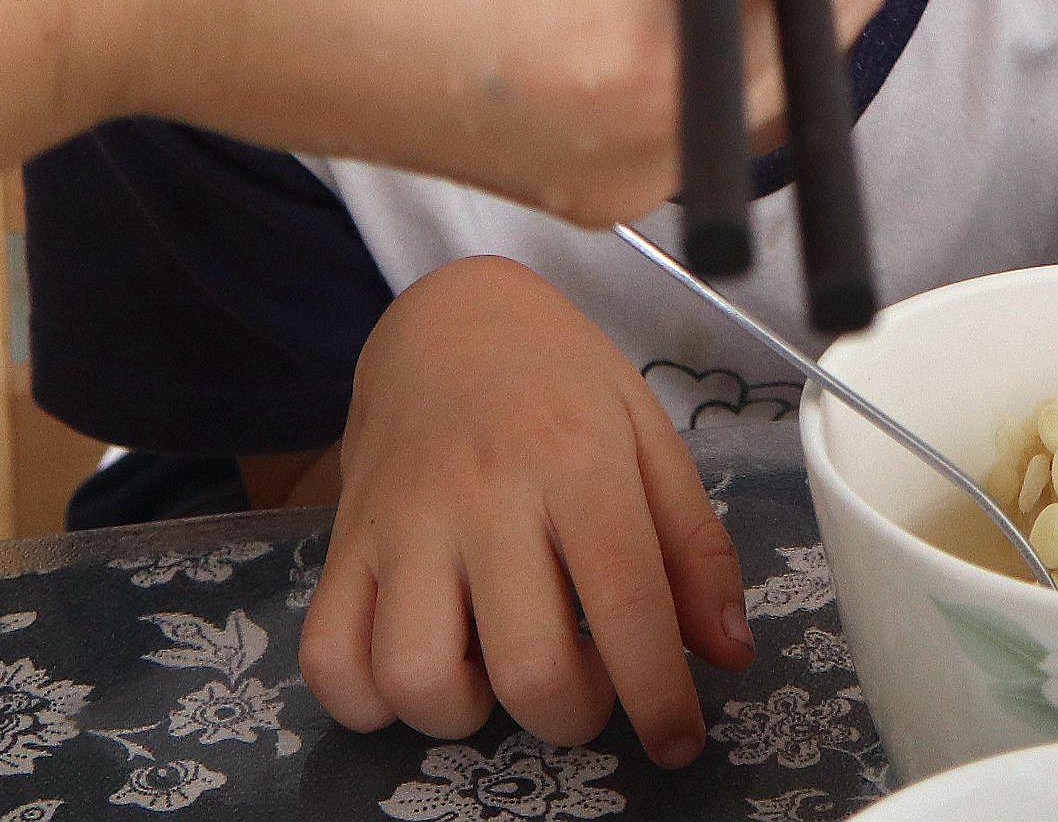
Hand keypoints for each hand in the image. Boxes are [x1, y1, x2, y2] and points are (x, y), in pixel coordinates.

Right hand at [302, 256, 750, 762]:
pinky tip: (419, 671)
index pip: (628, 603)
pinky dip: (367, 699)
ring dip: (466, 714)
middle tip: (586, 684)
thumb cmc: (560, 382)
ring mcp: (402, 520)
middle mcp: (484, 494)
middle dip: (572, 717)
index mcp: (577, 460)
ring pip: (417, 677)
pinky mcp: (342, 540)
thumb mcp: (649, 437)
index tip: (678, 742)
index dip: (660, 696)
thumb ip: (695, 547)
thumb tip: (730, 655)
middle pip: (528, 668)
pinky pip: (327, 658)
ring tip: (495, 673)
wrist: (449, 316)